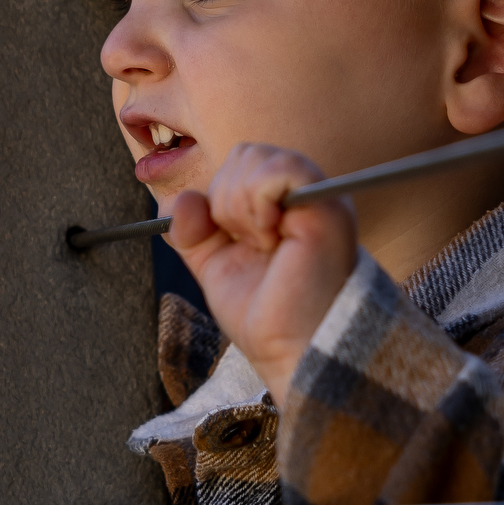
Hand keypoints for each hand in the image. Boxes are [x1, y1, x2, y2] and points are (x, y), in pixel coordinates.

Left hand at [166, 144, 358, 401]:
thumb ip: (194, 234)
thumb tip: (176, 201)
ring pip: (257, 158)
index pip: (239, 165)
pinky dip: (258, 202)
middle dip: (226, 201)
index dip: (219, 199)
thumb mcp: (217, 268)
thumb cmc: (268, 317)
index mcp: (285, 204)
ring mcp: (319, 196)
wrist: (293, 350)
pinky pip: (279, 169)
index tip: (232, 240)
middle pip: (245, 154)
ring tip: (263, 245)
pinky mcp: (327, 207)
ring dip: (240, 206)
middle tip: (249, 244)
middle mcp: (307, 193)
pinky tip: (271, 238)